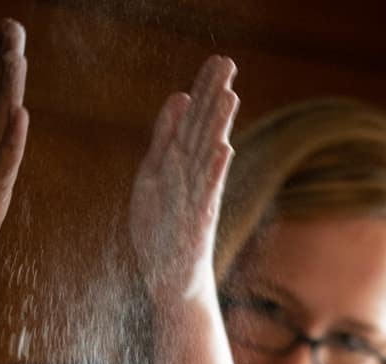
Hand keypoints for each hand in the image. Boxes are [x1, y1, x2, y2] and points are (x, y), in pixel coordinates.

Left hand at [129, 56, 237, 298]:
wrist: (171, 280)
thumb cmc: (163, 232)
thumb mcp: (154, 176)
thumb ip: (165, 139)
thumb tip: (179, 99)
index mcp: (181, 167)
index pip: (195, 122)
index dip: (205, 92)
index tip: (219, 61)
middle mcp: (193, 180)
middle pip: (205, 131)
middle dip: (215, 97)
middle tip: (228, 63)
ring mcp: (197, 201)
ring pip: (208, 157)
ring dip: (220, 127)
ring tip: (230, 95)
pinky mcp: (197, 223)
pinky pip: (207, 194)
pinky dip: (215, 172)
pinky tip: (225, 148)